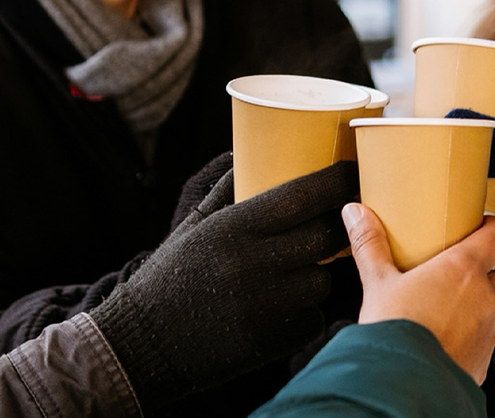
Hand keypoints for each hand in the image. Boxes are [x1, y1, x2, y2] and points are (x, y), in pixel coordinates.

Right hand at [90, 161, 358, 410]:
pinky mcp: (270, 341)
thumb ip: (225, 188)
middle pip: (326, 235)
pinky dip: (308, 310)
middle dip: (341, 225)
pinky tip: (291, 304)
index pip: (305, 194)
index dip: (339, 180)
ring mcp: (265, 305)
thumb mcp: (195, 225)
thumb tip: (248, 151)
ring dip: (323, 270)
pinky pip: (312, 317)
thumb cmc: (171, 276)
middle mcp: (253, 262)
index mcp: (235, 226)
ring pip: (324, 278)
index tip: (353, 171)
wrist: (140, 344)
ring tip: (309, 265)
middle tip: (349, 217)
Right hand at [343, 202, 494, 383]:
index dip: (492, 228)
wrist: (403, 384)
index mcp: (463, 269)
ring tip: (443, 310)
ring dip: (475, 307)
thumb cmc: (396, 333)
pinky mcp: (483, 360)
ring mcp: (486, 331)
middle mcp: (483, 298)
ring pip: (491, 310)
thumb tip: (357, 214)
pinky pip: (483, 342)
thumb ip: (369, 244)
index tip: (478, 227)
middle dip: (481, 274)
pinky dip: (468, 338)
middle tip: (452, 275)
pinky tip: (441, 339)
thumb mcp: (377, 282)